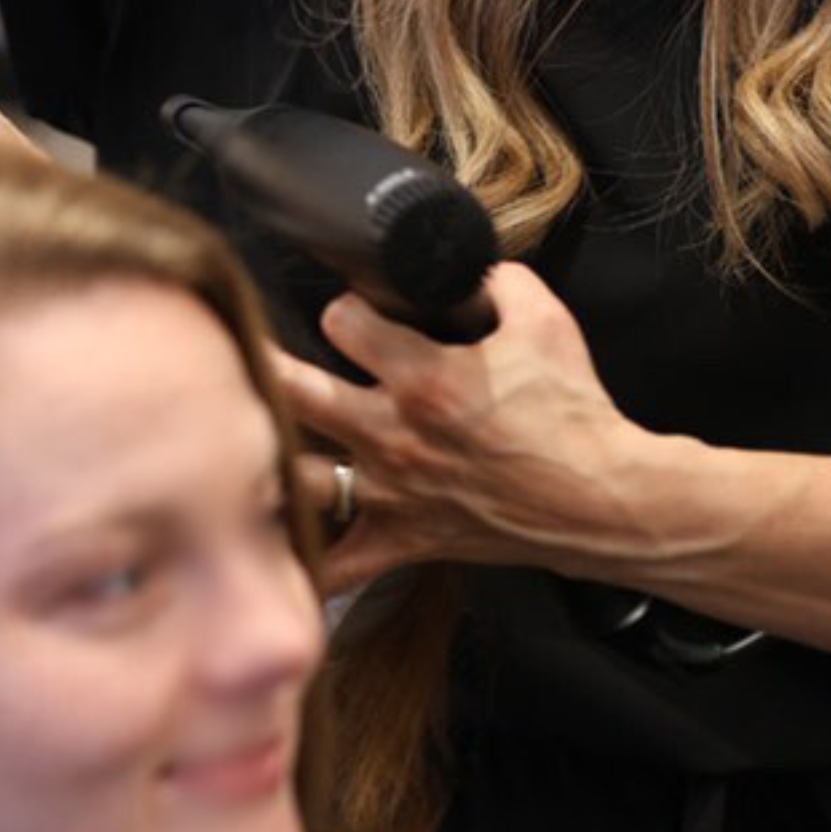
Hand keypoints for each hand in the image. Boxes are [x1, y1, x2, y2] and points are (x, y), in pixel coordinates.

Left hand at [270, 262, 647, 594]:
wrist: (602, 499)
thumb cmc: (575, 414)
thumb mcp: (546, 321)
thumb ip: (500, 281)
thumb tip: (470, 265)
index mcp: (425, 377)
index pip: (343, 320)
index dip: (344, 305)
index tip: (352, 310)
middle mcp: (395, 435)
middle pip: (292, 392)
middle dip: (258, 363)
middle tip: (235, 349)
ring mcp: (392, 491)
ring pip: (296, 477)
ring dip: (261, 458)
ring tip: (228, 440)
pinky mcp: (403, 538)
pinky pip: (338, 566)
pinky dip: (301, 562)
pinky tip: (268, 551)